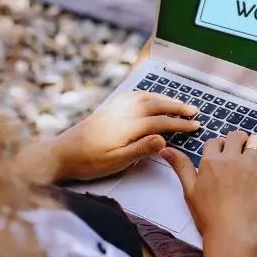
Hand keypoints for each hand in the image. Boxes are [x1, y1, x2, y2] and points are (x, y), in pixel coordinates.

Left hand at [51, 91, 199, 181]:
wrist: (61, 153)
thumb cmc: (88, 162)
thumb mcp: (116, 162)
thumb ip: (141, 149)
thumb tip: (163, 139)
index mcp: (127, 126)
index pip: (161, 122)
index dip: (180, 124)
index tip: (195, 126)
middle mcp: (122, 112)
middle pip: (156, 104)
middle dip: (177, 107)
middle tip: (194, 110)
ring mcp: (114, 107)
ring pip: (145, 97)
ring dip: (164, 99)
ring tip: (178, 103)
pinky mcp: (108, 108)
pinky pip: (133, 95)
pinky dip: (147, 94)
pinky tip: (151, 98)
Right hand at [162, 131, 256, 256]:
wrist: (231, 233)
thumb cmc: (208, 216)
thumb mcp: (189, 190)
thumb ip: (180, 166)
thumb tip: (166, 149)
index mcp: (210, 161)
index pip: (215, 142)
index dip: (219, 146)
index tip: (222, 153)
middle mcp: (231, 159)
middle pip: (236, 136)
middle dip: (237, 140)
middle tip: (239, 150)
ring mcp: (251, 165)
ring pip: (256, 142)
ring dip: (256, 145)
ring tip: (256, 153)